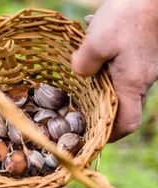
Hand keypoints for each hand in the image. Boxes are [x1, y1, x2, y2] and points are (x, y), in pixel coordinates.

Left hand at [71, 0, 157, 141]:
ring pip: (121, 84)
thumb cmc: (130, 15)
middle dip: (100, 109)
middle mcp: (143, 79)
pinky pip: (124, 67)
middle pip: (122, 106)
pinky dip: (107, 64)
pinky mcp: (144, 52)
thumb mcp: (97, 41)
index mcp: (132, 83)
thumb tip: (77, 73)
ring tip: (80, 73)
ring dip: (101, 83)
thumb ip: (83, 63)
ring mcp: (146, 66)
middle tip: (76, 108)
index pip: (127, 124)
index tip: (93, 136)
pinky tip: (92, 48)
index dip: (111, 135)